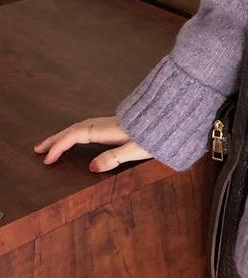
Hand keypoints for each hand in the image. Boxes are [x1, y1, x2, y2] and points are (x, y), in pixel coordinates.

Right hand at [33, 115, 153, 172]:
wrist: (180, 111)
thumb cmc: (162, 134)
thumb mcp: (139, 149)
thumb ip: (115, 157)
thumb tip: (90, 167)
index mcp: (111, 130)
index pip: (77, 135)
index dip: (60, 145)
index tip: (46, 159)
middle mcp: (111, 122)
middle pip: (78, 128)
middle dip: (57, 138)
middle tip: (38, 149)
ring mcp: (117, 120)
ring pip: (86, 124)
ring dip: (68, 133)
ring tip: (54, 143)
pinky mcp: (124, 121)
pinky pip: (94, 124)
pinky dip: (80, 130)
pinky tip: (83, 135)